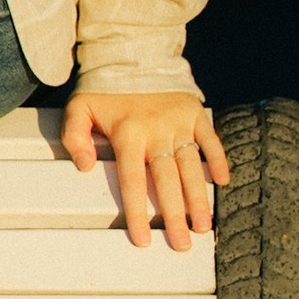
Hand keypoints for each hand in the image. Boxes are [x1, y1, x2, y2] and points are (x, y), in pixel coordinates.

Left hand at [62, 94, 230, 250]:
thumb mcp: (78, 108)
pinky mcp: (195, 113)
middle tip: (182, 245)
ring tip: (204, 227)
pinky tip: (224, 182)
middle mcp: (156, 131)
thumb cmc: (104, 89)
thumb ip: (74, 137)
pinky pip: (210, 140)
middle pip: (167, 181)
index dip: (137, 212)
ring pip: (191, 167)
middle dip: (175, 216)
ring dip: (199, 198)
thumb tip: (85, 166)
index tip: (142, 240)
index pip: (132, 181)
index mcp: (128, 133)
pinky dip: (219, 159)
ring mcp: (178, 122)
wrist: (132, 53)